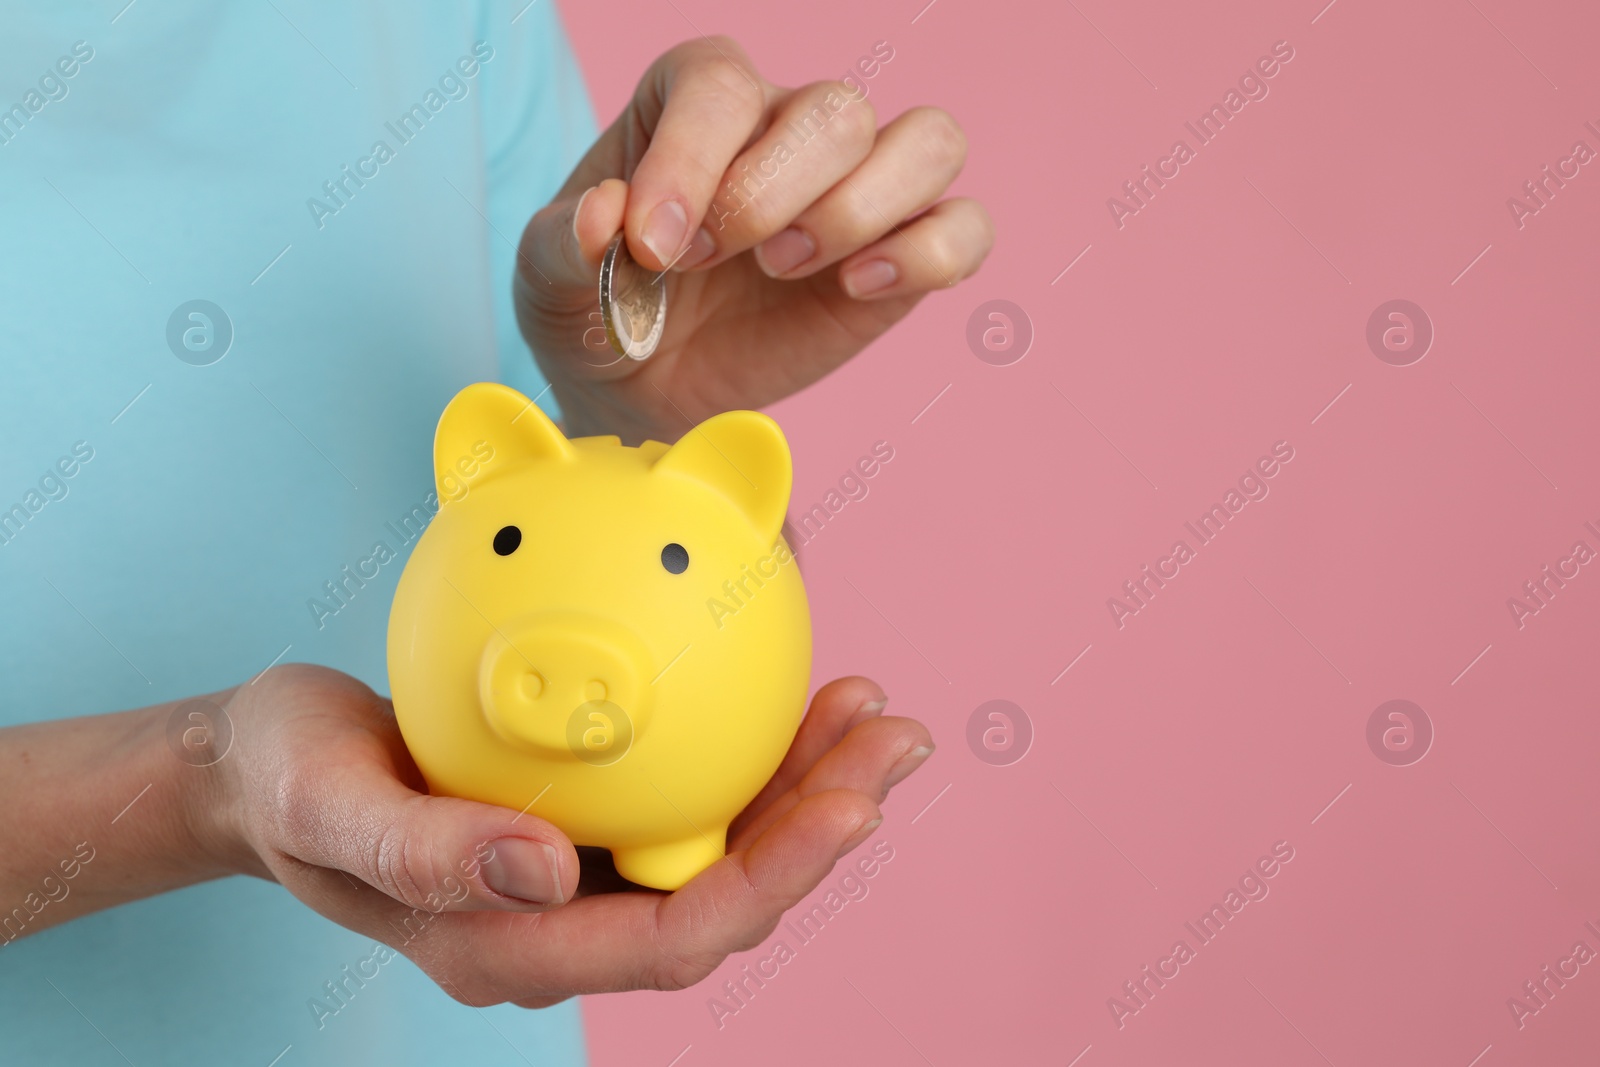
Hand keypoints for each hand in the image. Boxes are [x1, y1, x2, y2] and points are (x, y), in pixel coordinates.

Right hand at [216, 664, 932, 1005]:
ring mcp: (582, 876)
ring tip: (868, 707)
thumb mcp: (326, 806)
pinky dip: (750, 750)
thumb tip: (545, 874)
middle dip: (823, 828)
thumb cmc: (289, 784)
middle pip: (726, 896)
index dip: (773, 881)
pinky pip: (688, 797)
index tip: (852, 804)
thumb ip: (422, 852)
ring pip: (722, 847)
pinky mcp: (587, 822)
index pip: (675, 937)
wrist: (271, 763)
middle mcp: (566, 921)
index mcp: (512, 945)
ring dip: (807, 785)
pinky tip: (789, 689)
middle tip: (895, 737)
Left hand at [514, 36, 993, 444]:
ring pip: (929, 141)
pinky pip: (965, 227)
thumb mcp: (549, 281)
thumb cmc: (598, 310)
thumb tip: (608, 218)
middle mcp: (789, 126)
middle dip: (772, 195)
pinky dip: (930, 253)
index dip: (691, 162)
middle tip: (713, 263)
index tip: (653, 246)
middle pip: (835, 109)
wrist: (642, 389)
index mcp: (698, 100)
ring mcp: (856, 188)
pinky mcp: (902, 257)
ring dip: (862, 209)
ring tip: (789, 269)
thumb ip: (566, 244)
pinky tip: (859, 289)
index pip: (722, 86)